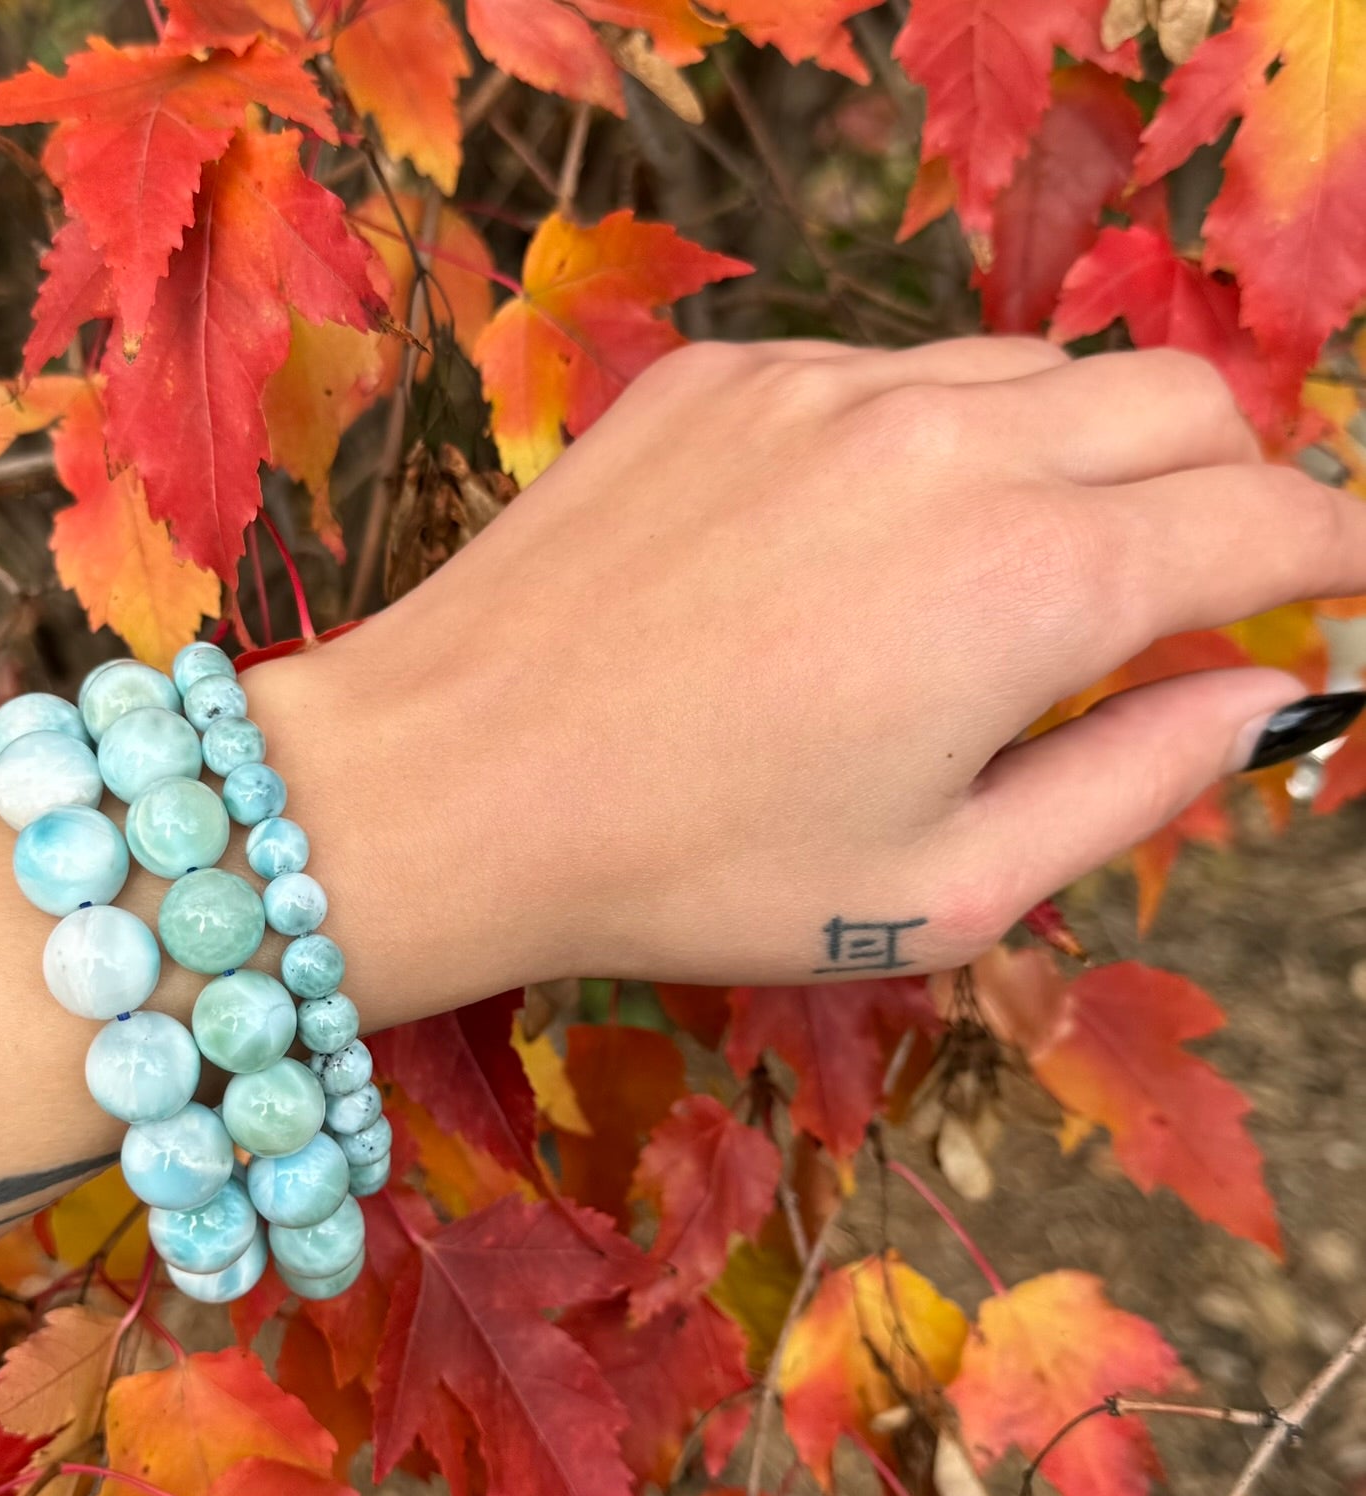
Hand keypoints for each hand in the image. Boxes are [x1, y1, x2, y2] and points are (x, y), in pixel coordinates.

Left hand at [247, 337, 1365, 1009]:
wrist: (451, 782)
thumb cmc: (695, 872)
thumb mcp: (944, 890)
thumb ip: (1132, 784)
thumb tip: (1253, 699)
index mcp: (1034, 579)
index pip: (1270, 518)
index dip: (1336, 558)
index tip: (1339, 595)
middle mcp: (949, 439)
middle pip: (1178, 402)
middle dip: (1226, 486)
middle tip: (1188, 587)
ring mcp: (825, 383)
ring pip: (1032, 371)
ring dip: (1076, 454)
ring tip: (1011, 575)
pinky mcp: (724, 373)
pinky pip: (887, 372)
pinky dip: (931, 438)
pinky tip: (855, 543)